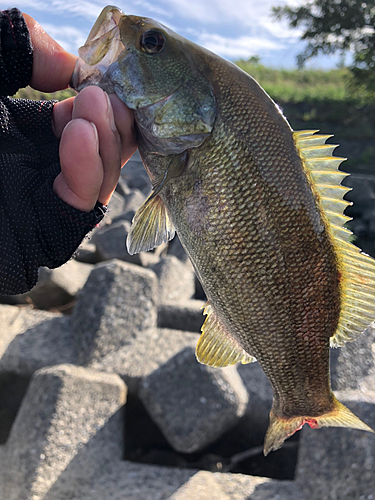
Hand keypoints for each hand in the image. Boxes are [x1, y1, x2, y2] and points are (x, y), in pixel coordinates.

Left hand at [23, 13, 136, 211]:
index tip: (107, 76)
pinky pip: (85, 202)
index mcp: (31, 134)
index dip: (103, 100)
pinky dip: (90, 167)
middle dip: (116, 119)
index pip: (85, 121)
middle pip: (105, 150)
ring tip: (92, 102)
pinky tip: (80, 131)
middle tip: (110, 92)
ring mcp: (49, 199)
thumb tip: (68, 64)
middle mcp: (45, 166)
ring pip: (104, 176)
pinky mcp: (50, 227)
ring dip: (107, 137)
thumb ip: (18, 51)